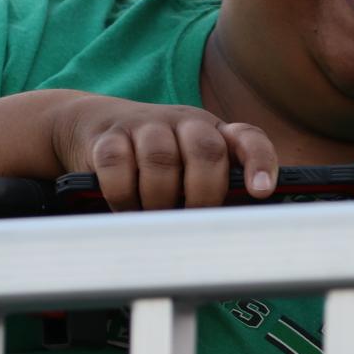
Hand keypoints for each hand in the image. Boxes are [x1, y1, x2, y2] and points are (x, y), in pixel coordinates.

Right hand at [50, 94, 278, 210]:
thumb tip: (231, 231)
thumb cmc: (154, 161)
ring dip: (159, 198)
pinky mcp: (109, 135)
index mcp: (213, 131)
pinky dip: (122, 194)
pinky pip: (118, 163)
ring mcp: (146, 124)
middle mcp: (184, 122)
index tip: (262, 192)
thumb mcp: (187, 168)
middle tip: (191, 221)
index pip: (248, 138)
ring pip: (161, 158)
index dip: (259, 162)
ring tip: (155, 219)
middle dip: (203, 193)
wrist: (91, 126)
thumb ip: (211, 189)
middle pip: (206, 150)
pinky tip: (125, 208)